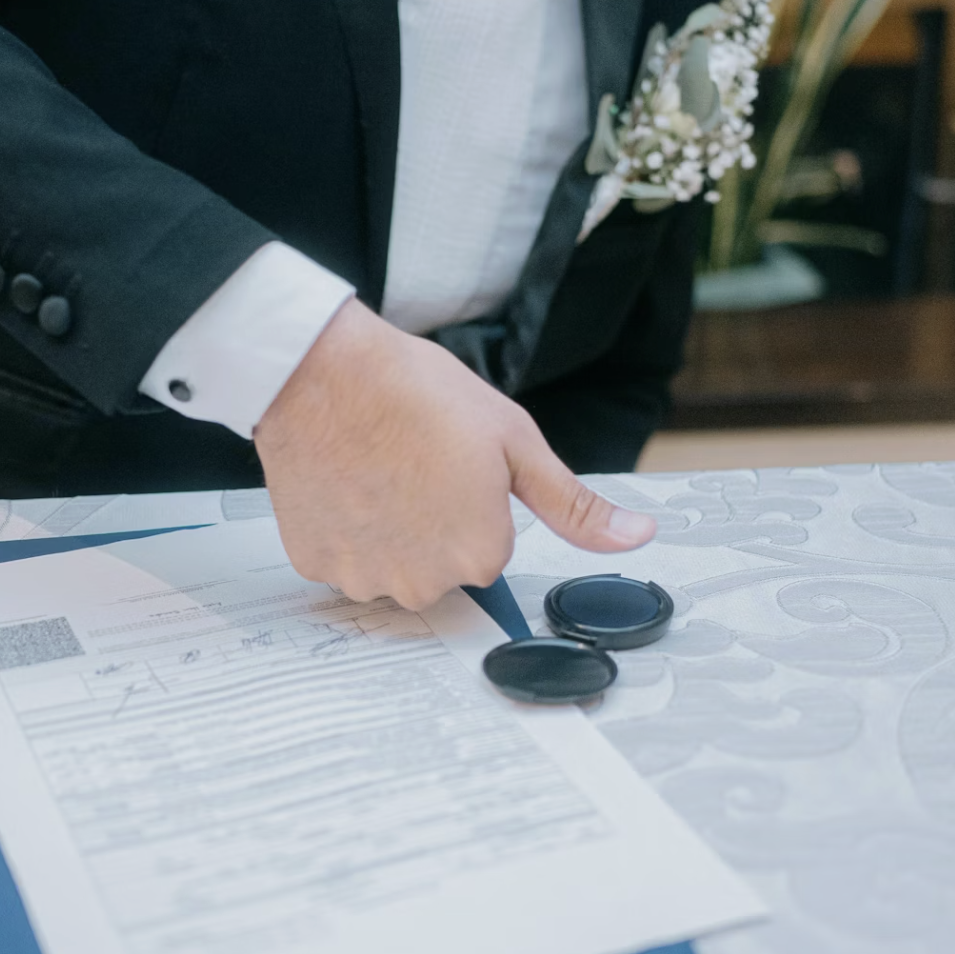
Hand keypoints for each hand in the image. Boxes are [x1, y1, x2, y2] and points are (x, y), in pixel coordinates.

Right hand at [255, 299, 656, 609]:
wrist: (319, 371)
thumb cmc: (416, 393)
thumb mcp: (514, 440)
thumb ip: (573, 503)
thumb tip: (639, 535)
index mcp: (482, 553)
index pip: (491, 549)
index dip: (474, 503)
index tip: (452, 464)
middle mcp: (424, 583)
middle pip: (441, 567)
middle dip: (433, 525)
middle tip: (415, 464)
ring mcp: (364, 577)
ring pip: (390, 566)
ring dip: (386, 532)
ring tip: (375, 470)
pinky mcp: (316, 564)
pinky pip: (343, 558)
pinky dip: (343, 529)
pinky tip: (342, 482)